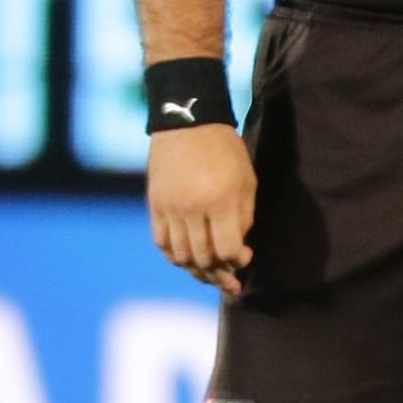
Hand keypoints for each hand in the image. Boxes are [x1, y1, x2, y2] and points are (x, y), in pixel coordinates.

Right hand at [148, 122, 256, 288]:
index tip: (246, 256)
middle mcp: (193, 208)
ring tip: (210, 274)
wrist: (188, 123)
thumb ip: (244, 217)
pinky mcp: (155, 205)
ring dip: (197, 271)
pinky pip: (161, 242)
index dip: (238, 261)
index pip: (227, 249)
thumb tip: (238, 250)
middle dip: (220, 274)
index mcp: (221, 201)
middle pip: (204, 258)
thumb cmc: (226, 151)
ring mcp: (170, 208)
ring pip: (181, 256)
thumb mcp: (246, 180)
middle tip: (231, 280)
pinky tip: (187, 260)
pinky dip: (174, 257)